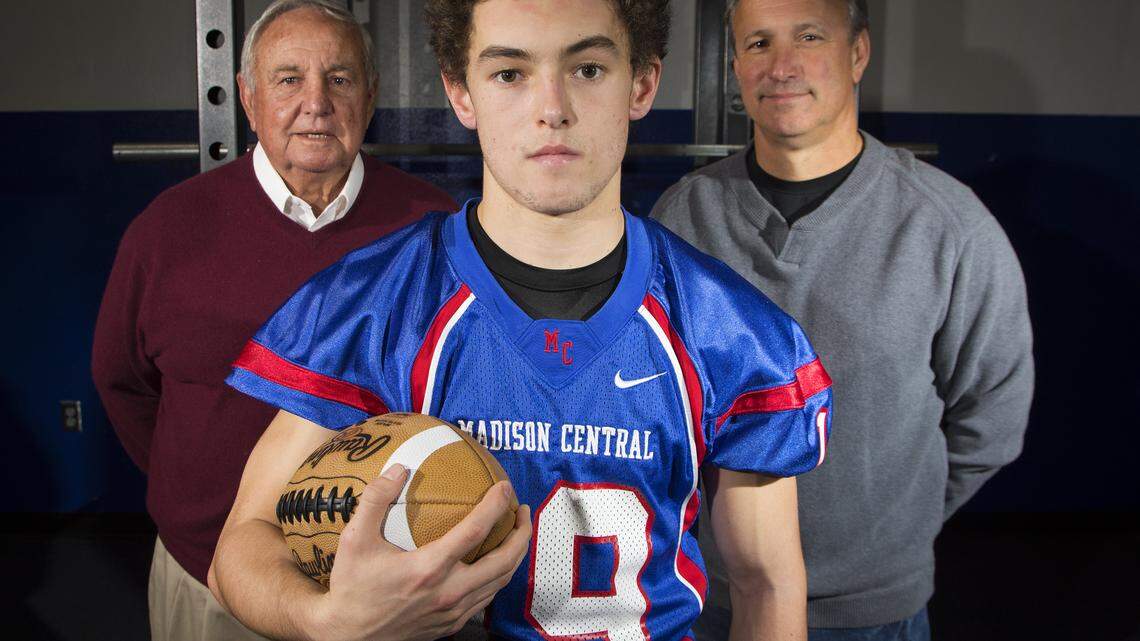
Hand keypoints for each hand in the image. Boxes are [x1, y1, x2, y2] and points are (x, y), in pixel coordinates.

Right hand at [313, 464, 531, 640]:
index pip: (476, 530)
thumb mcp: (353, 540)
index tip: (505, 487)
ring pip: (500, 582)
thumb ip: (375, 500)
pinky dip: (499, 577)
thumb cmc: (351, 587)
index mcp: (429, 568)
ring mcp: (453, 611)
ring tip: (516, 533)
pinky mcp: (452, 624)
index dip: (496, 504)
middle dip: (521, 532)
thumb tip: (399, 469)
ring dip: (515, 555)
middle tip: (522, 510)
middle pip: (504, 560)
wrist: (347, 636)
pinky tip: (494, 563)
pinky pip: (486, 598)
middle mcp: (449, 591)